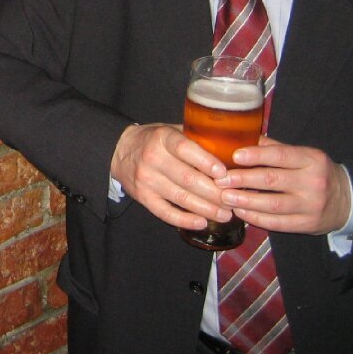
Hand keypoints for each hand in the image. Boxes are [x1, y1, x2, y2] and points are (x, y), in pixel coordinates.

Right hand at [110, 123, 233, 228]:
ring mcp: (146, 179)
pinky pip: (165, 212)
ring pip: (180, 197)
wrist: (119, 150)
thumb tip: (229, 152)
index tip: (224, 174)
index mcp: (163, 137)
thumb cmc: (154, 140)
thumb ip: (195, 139)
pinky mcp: (142, 196)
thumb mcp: (171, 130)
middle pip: (188, 178)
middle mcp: (153, 158)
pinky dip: (184, 220)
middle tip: (233, 200)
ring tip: (226, 214)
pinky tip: (202, 223)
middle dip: (214, 192)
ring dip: (206, 209)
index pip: (185, 149)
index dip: (206, 162)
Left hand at [216, 136, 351, 234]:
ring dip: (246, 201)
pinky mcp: (307, 225)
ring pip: (273, 204)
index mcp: (312, 159)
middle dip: (243, 180)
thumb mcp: (303, 155)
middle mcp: (313, 182)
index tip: (235, 156)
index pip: (281, 155)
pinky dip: (257, 218)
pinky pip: (278, 223)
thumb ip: (274, 148)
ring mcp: (311, 206)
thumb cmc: (315, 172)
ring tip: (225, 197)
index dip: (257, 155)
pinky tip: (241, 213)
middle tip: (221, 180)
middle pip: (273, 180)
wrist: (347, 200)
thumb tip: (242, 137)